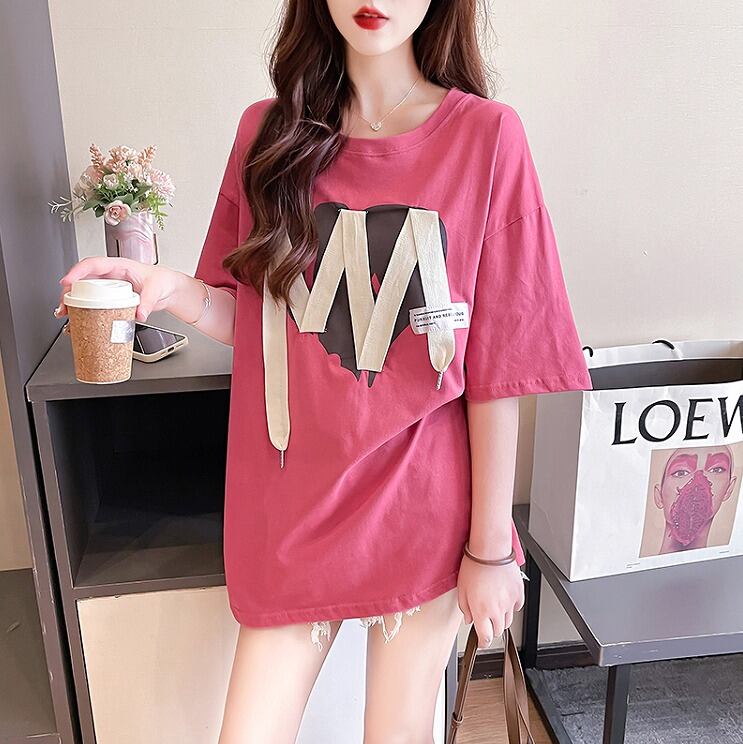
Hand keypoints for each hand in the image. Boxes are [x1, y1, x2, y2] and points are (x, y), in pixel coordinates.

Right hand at [56, 256, 179, 321]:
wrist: (169, 289)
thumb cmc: (162, 281)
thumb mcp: (157, 289)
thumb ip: (148, 301)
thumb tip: (140, 313)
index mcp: (119, 265)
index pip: (93, 264)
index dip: (77, 272)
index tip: (67, 282)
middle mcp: (111, 274)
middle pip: (83, 278)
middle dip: (69, 290)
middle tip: (63, 304)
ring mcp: (109, 286)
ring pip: (84, 290)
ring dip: (72, 300)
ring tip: (65, 313)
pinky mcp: (111, 298)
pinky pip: (93, 301)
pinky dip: (83, 309)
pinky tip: (77, 317)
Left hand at [457, 551, 524, 648]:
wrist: (491, 549)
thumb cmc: (474, 565)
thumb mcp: (462, 588)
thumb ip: (465, 608)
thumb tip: (469, 620)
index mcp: (481, 610)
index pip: (485, 637)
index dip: (482, 642)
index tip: (481, 641)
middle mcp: (497, 610)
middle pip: (497, 631)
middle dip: (490, 628)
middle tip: (485, 619)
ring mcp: (510, 602)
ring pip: (508, 621)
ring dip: (500, 619)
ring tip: (493, 605)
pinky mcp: (519, 594)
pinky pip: (517, 607)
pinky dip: (511, 606)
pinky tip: (503, 596)